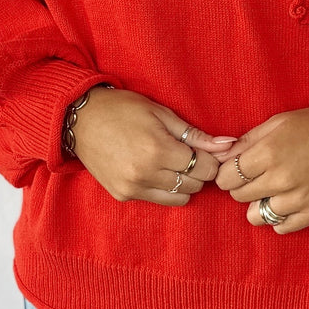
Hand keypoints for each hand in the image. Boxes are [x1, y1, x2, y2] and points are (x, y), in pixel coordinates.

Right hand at [70, 87, 237, 204]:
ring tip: (171, 163)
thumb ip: (196, 135)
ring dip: (183, 183)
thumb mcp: (161, 114)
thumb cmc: (123, 109)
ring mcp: (133, 187)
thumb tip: (228, 145)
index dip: (210, 159)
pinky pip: (158, 199)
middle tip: (188, 154)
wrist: (80, 120)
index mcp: (158, 150)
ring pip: (180, 198)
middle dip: (198, 171)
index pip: (204, 168)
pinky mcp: (123, 195)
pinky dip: (163, 188)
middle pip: (195, 185)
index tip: (204, 150)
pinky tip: (153, 169)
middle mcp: (146, 173)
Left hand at [212, 108, 308, 232]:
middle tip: (257, 178)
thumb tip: (220, 157)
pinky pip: (281, 228)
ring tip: (272, 192)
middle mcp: (280, 179)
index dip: (228, 174)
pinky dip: (279, 218)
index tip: (236, 171)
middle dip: (243, 187)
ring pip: (256, 216)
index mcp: (267, 153)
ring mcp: (297, 199)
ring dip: (259, 205)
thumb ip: (246, 141)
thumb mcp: (277, 123)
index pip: (226, 178)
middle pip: (238, 196)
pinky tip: (286, 203)